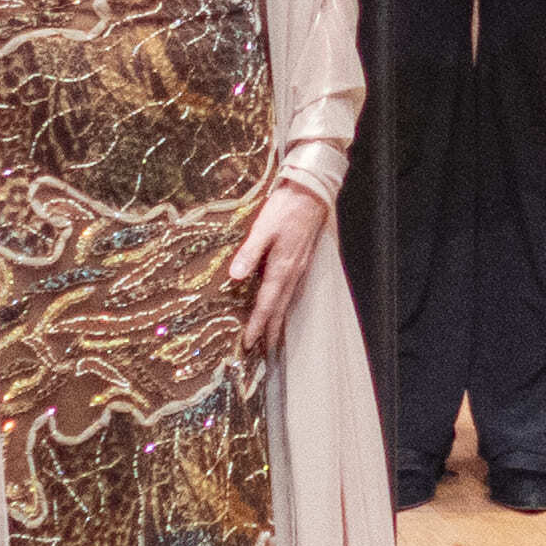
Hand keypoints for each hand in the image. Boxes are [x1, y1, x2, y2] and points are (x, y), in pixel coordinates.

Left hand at [232, 176, 336, 356]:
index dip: (257, 325)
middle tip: (263, 352)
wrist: (311, 194)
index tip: (248, 343)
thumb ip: (249, 253)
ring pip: (288, 301)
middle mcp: (293, 272)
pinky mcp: (302, 260)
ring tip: (272, 336)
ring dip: (279, 320)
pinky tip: (283, 305)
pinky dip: (286, 304)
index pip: (268, 304)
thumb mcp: (262, 228)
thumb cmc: (285, 209)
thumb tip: (235, 277)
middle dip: (271, 331)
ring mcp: (300, 267)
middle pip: (280, 309)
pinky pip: (293, 290)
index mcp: (281, 267)